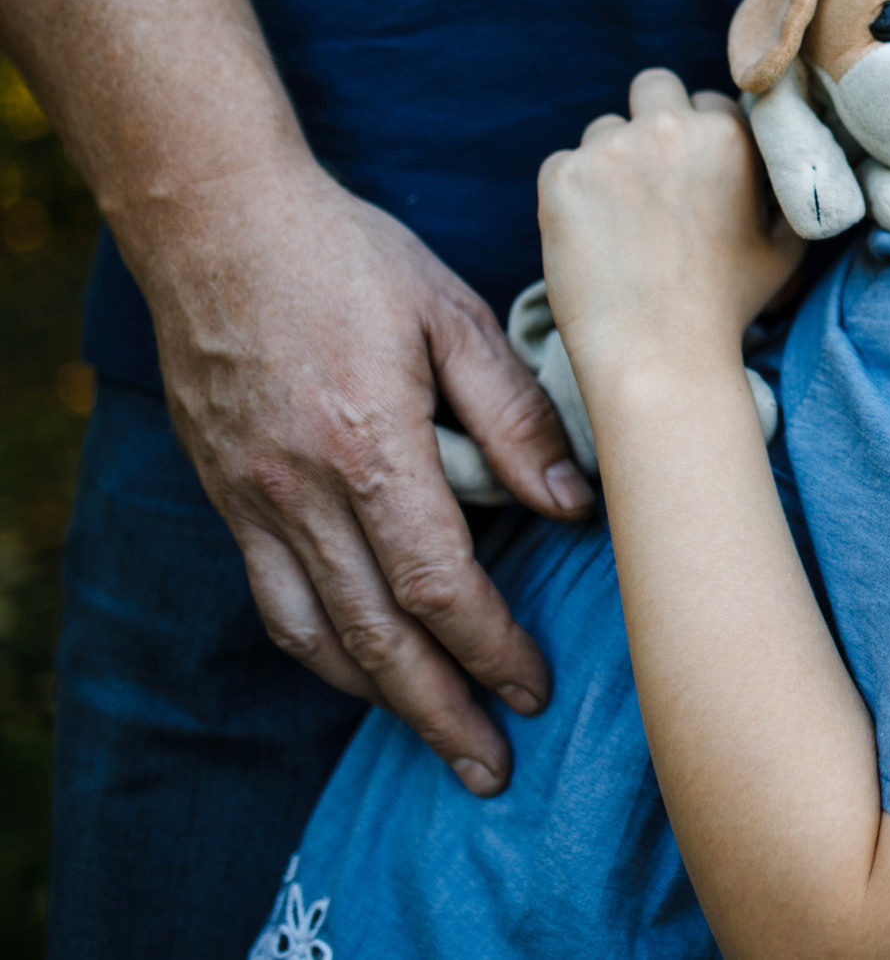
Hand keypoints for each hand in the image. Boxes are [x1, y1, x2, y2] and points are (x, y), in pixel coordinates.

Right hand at [125, 157, 591, 796]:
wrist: (216, 223)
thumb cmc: (349, 258)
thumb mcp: (453, 314)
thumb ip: (515, 413)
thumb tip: (572, 504)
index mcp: (369, 445)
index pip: (438, 583)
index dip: (491, 648)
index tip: (535, 688)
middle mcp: (301, 490)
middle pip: (377, 635)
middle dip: (440, 711)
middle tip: (492, 767)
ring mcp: (253, 498)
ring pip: (317, 633)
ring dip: (379, 700)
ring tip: (435, 741)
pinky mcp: (226, 494)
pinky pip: (272, 599)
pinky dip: (322, 650)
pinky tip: (359, 670)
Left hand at [538, 69, 802, 392]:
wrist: (659, 356)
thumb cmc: (727, 306)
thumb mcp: (786, 244)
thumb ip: (790, 189)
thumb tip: (795, 162)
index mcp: (726, 136)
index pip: (708, 102)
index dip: (703, 139)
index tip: (696, 177)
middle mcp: (668, 129)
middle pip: (653, 86)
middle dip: (654, 120)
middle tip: (653, 177)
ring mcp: (608, 150)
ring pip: (604, 129)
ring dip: (611, 162)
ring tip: (623, 223)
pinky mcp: (560, 177)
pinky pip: (562, 165)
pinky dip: (572, 195)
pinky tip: (592, 238)